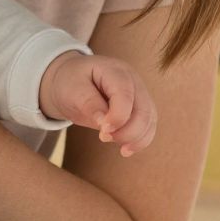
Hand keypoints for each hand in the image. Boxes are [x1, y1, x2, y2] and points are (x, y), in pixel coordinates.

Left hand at [39, 52, 156, 155]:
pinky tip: (126, 150)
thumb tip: (104, 125)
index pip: (125, 94)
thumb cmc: (70, 82)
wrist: (70, 80)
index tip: (102, 132)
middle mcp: (133, 81)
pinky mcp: (139, 108)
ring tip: (119, 148)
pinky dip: (140, 140)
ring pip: (149, 120)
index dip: (118, 116)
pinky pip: (148, 126)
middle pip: (143, 109)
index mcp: (115, 70)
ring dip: (136, 138)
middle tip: (103, 138)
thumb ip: (89, 104)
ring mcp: (139, 94)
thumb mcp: (72, 89)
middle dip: (128, 131)